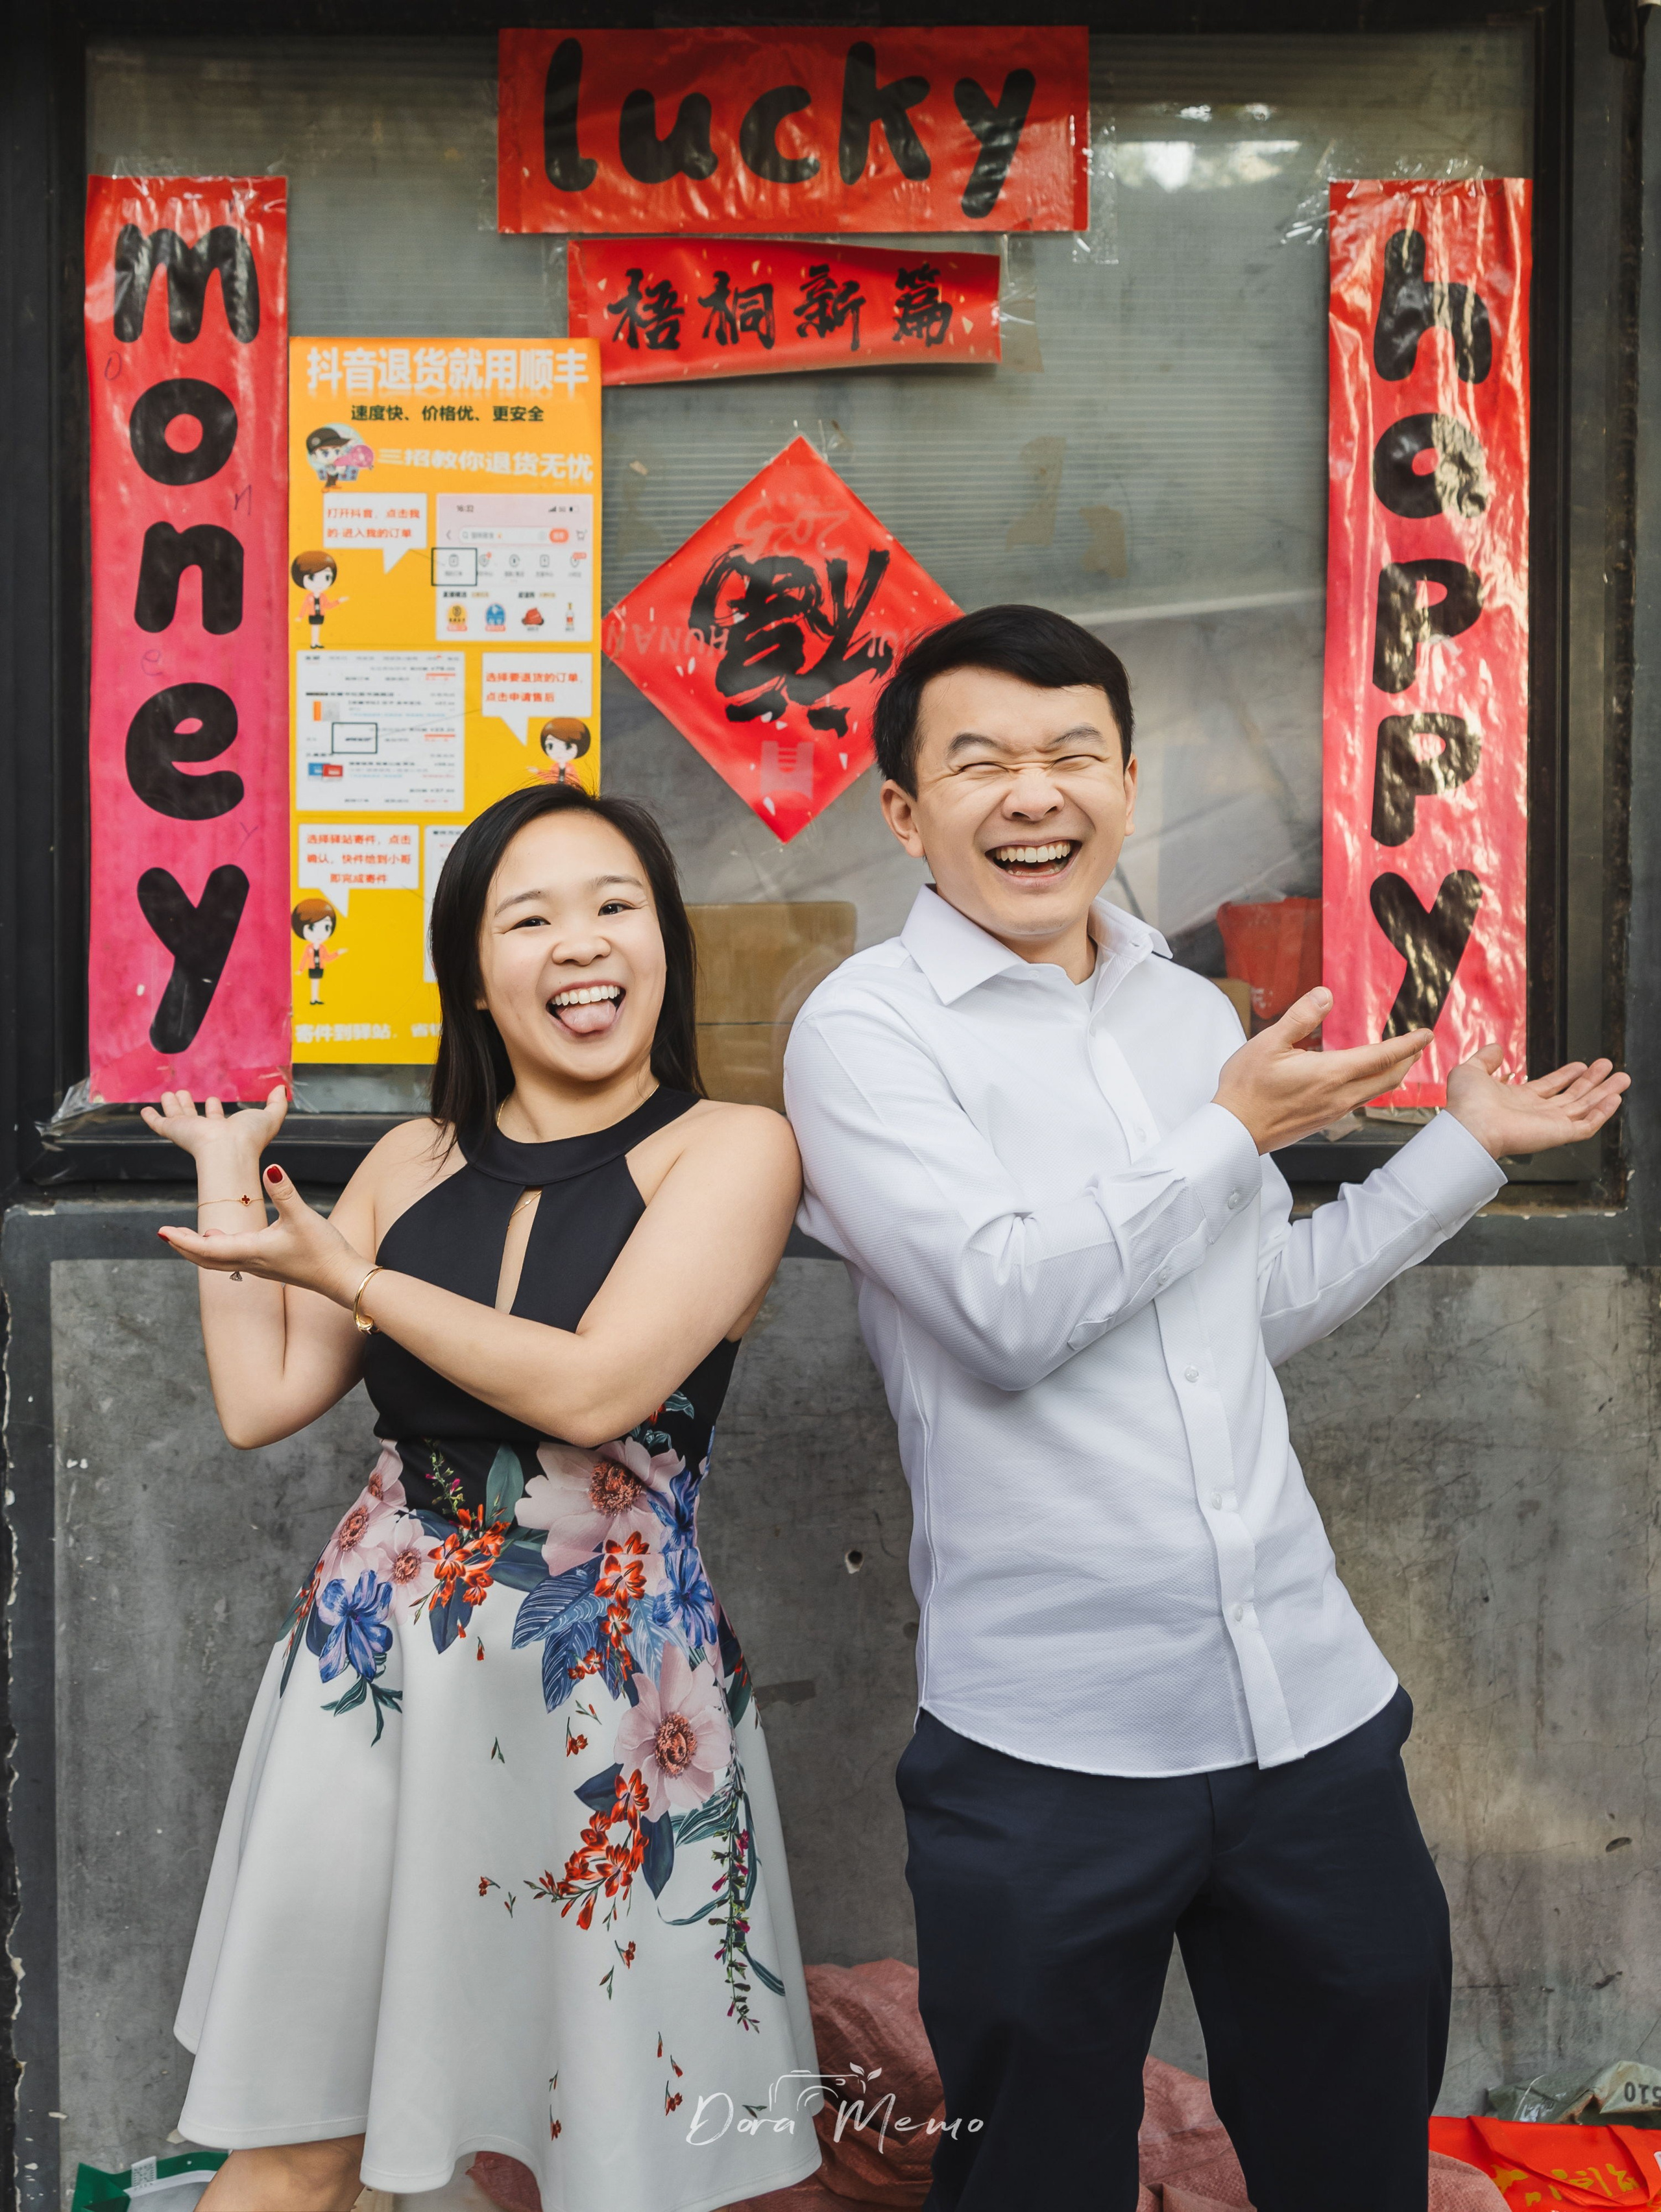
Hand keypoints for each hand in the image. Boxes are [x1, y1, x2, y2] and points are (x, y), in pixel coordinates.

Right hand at [140, 1083, 287, 1178]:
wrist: (229, 1150)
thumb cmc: (250, 1137)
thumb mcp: (271, 1117)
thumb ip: (277, 1103)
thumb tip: (281, 1089)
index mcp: (226, 1129)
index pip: (218, 1118)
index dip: (215, 1109)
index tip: (213, 1099)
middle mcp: (206, 1131)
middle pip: (195, 1116)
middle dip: (190, 1105)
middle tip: (185, 1093)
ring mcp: (189, 1132)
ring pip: (177, 1117)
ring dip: (172, 1105)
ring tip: (168, 1094)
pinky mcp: (174, 1131)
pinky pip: (159, 1124)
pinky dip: (151, 1118)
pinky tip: (144, 1111)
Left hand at [158, 1163, 369, 1305]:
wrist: (341, 1277)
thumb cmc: (324, 1250)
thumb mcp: (303, 1216)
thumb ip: (284, 1191)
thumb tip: (270, 1167)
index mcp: (252, 1250)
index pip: (207, 1249)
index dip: (182, 1240)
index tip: (162, 1231)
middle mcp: (250, 1262)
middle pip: (206, 1259)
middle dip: (183, 1246)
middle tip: (164, 1234)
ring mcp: (259, 1266)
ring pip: (218, 1261)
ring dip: (198, 1250)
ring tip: (184, 1236)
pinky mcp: (268, 1265)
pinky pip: (232, 1259)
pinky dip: (217, 1250)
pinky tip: (220, 1237)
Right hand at [1214, 988, 1431, 1153]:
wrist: (1235, 1131)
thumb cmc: (1247, 1088)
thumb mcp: (1268, 1043)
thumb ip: (1300, 1017)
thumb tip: (1325, 995)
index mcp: (1330, 1073)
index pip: (1381, 1057)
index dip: (1408, 1044)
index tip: (1426, 1034)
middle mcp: (1339, 1095)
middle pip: (1388, 1078)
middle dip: (1407, 1060)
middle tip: (1417, 1046)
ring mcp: (1333, 1111)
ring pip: (1375, 1092)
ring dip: (1391, 1074)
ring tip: (1397, 1061)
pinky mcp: (1323, 1120)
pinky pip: (1359, 1102)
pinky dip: (1372, 1086)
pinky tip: (1362, 1081)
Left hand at [1445, 1044, 1628, 1158]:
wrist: (1470, 1127)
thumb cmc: (1466, 1104)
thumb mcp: (1471, 1071)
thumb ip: (1485, 1058)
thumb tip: (1497, 1048)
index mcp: (1518, 1100)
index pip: (1550, 1087)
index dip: (1567, 1075)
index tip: (1582, 1065)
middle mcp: (1536, 1113)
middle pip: (1572, 1097)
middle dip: (1593, 1082)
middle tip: (1609, 1066)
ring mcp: (1549, 1125)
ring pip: (1585, 1109)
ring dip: (1605, 1093)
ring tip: (1623, 1078)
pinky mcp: (1559, 1135)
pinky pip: (1587, 1125)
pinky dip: (1602, 1113)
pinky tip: (1615, 1098)